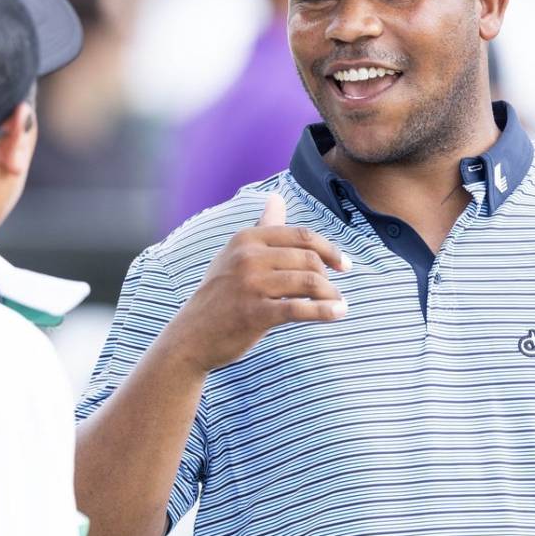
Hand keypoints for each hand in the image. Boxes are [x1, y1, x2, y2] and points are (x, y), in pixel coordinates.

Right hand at [166, 193, 350, 374]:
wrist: (191, 337)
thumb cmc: (220, 294)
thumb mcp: (235, 254)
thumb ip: (262, 227)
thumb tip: (277, 198)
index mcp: (246, 238)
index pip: (301, 235)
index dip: (329, 249)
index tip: (343, 264)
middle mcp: (248, 256)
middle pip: (308, 258)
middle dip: (329, 275)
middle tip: (335, 290)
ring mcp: (251, 284)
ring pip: (309, 281)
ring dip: (331, 295)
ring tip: (340, 304)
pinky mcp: (255, 313)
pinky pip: (301, 309)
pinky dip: (325, 312)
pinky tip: (337, 314)